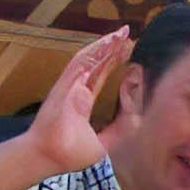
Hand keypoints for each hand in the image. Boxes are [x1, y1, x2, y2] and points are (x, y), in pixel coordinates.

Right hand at [25, 26, 131, 176]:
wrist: (50, 157)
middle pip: (97, 64)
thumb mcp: (105, 141)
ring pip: (91, 59)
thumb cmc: (70, 153)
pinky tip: (110, 40)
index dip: (112, 64)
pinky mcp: (67, 83)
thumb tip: (138, 111)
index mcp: (81, 102)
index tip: (129, 56)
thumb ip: (121, 126)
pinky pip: (82, 61)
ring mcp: (71, 85)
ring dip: (106, 45)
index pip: (100, 77)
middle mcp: (76, 90)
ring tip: (122, 33)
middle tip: (128, 37)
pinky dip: (96, 50)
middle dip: (112, 50)